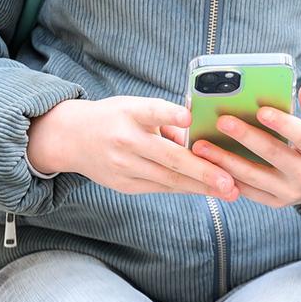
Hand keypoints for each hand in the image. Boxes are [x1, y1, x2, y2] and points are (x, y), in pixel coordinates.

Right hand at [27, 96, 236, 198]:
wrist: (71, 138)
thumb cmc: (115, 119)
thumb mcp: (136, 109)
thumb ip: (168, 121)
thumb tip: (202, 135)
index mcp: (129, 113)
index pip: (150, 111)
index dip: (169, 114)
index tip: (188, 115)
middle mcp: (125, 140)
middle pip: (168, 157)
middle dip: (202, 171)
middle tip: (229, 181)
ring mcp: (123, 166)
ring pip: (168, 179)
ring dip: (201, 187)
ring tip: (229, 191)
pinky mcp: (124, 185)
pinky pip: (161, 188)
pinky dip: (186, 189)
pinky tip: (208, 191)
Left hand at [190, 78, 300, 208]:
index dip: (282, 124)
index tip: (261, 110)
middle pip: (273, 155)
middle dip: (246, 138)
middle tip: (222, 121)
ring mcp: (291, 192)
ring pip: (255, 177)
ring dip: (226, 162)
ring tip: (201, 147)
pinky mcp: (278, 202)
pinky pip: (249, 192)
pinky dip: (228, 179)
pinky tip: (208, 166)